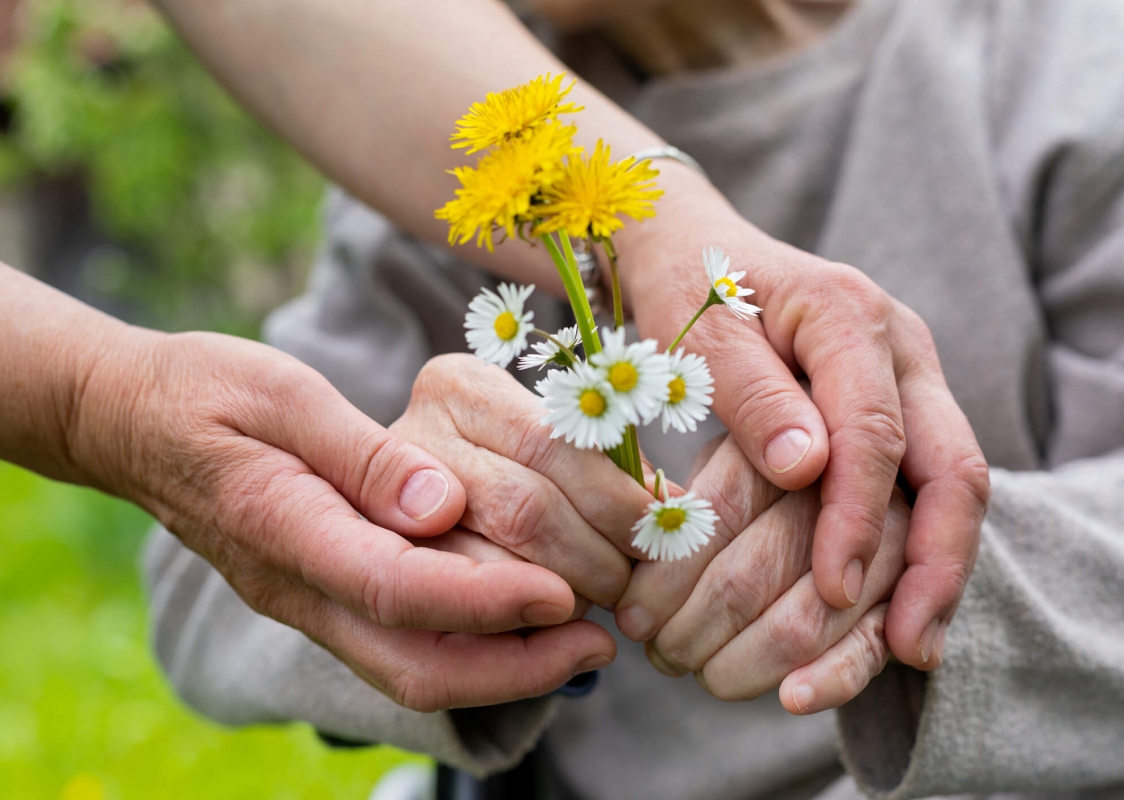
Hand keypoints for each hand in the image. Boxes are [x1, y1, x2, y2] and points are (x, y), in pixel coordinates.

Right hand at [72, 331, 625, 710]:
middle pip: (413, 663)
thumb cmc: (206, 391)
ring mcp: (306, 602)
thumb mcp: (279, 392)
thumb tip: (443, 504)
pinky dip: (472, 648)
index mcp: (284, 527)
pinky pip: (401, 647)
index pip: (396, 587)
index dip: (485, 598)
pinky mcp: (320, 597)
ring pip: (411, 670)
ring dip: (503, 669)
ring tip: (583, 643)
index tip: (563, 593)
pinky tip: (525, 624)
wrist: (131, 422)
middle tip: (598, 643)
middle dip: (515, 666)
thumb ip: (361, 452)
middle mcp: (297, 586)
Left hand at [621, 177, 988, 667]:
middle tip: (911, 644)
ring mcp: (910, 384)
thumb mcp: (699, 331)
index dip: (858, 516)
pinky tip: (896, 618)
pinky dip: (916, 554)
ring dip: (937, 571)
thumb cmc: (687, 286)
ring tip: (911, 649)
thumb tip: (809, 468)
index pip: (875, 430)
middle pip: (954, 464)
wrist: (695, 245)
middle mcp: (903, 351)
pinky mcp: (899, 418)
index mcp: (851, 316)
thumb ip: (753, 393)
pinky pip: (926, 491)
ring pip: (954, 486)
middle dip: (938, 561)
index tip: (834, 588)